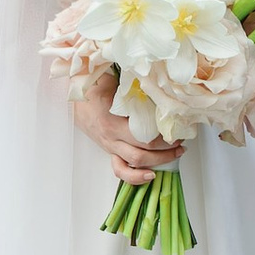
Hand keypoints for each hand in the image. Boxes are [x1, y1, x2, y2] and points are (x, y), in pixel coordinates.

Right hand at [71, 69, 181, 185]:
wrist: (73, 99)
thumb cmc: (92, 87)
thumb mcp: (111, 80)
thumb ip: (132, 83)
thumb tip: (155, 78)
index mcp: (112, 122)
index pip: (144, 137)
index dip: (165, 138)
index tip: (178, 129)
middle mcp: (111, 138)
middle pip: (143, 154)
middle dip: (166, 151)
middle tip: (181, 142)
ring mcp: (110, 147)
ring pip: (135, 164)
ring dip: (158, 163)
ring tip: (175, 155)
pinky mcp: (109, 151)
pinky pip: (121, 170)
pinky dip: (136, 176)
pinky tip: (150, 175)